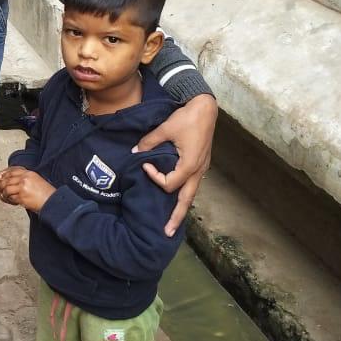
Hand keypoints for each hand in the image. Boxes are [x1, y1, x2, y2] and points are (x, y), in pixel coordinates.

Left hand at [0, 167, 55, 211]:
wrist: (53, 202)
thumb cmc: (45, 194)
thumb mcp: (35, 181)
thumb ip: (22, 179)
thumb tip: (7, 181)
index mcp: (29, 173)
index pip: (11, 171)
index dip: (3, 176)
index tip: (0, 180)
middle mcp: (25, 178)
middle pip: (6, 179)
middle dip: (1, 185)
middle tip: (1, 190)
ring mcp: (23, 187)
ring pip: (6, 188)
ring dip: (5, 194)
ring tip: (9, 197)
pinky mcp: (22, 196)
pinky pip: (11, 197)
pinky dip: (10, 200)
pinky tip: (14, 201)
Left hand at [137, 94, 217, 236]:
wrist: (205, 108)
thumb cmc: (187, 118)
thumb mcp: (165, 128)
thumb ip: (148, 142)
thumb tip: (134, 152)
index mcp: (189, 165)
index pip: (168, 183)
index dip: (153, 177)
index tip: (144, 163)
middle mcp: (197, 171)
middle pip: (186, 201)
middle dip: (176, 217)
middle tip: (166, 232)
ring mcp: (201, 169)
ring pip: (191, 194)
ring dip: (181, 208)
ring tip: (172, 222)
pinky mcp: (201, 164)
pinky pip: (192, 185)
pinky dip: (184, 194)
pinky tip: (177, 198)